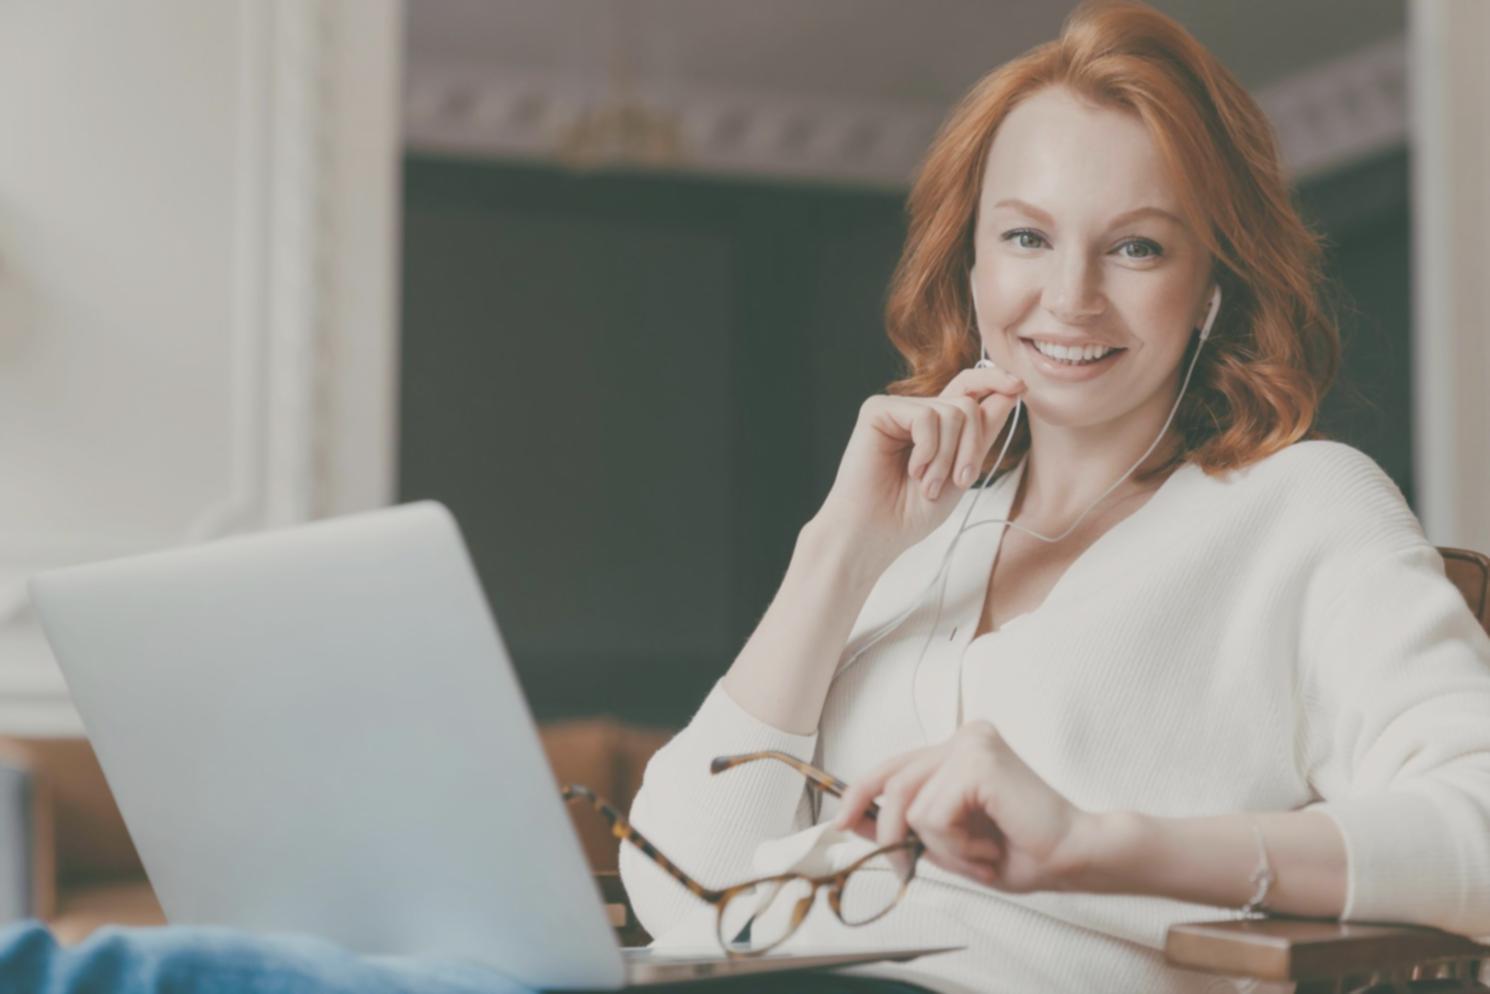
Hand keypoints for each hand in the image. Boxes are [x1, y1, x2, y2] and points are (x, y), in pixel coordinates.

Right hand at [812, 364, 1025, 565]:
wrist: (873, 534)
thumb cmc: (910, 513)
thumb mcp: (961, 473)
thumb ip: (982, 433)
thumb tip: (1011, 392)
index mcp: (935, 426)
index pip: (969, 389)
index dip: (995, 381)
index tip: (1020, 387)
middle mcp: (916, 412)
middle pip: (968, 403)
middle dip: (973, 446)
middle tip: (958, 480)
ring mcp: (896, 409)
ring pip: (952, 412)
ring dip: (948, 457)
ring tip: (927, 485)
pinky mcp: (877, 410)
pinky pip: (927, 417)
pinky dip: (928, 450)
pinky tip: (912, 470)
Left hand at [831, 721, 1089, 893]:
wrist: (1074, 857)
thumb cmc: (1021, 851)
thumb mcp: (949, 840)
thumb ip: (908, 825)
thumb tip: (852, 820)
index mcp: (960, 749)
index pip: (894, 765)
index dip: (860, 794)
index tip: (840, 822)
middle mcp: (964, 737)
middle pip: (891, 781)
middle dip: (886, 831)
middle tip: (903, 867)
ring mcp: (970, 742)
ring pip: (909, 804)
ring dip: (936, 846)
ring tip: (975, 855)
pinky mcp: (975, 759)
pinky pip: (931, 815)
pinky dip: (953, 844)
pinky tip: (987, 846)